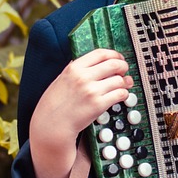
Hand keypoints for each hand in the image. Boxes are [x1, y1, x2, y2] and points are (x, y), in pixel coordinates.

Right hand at [29, 49, 132, 177]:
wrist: (52, 124)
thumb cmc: (54, 104)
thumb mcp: (61, 79)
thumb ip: (75, 69)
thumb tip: (90, 61)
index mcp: (74, 68)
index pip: (101, 53)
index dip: (114, 54)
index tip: (118, 58)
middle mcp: (83, 77)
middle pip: (114, 64)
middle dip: (123, 66)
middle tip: (124, 71)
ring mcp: (91, 91)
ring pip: (119, 79)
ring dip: (125, 81)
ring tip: (125, 84)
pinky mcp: (98, 104)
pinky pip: (120, 94)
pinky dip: (124, 94)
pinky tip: (121, 95)